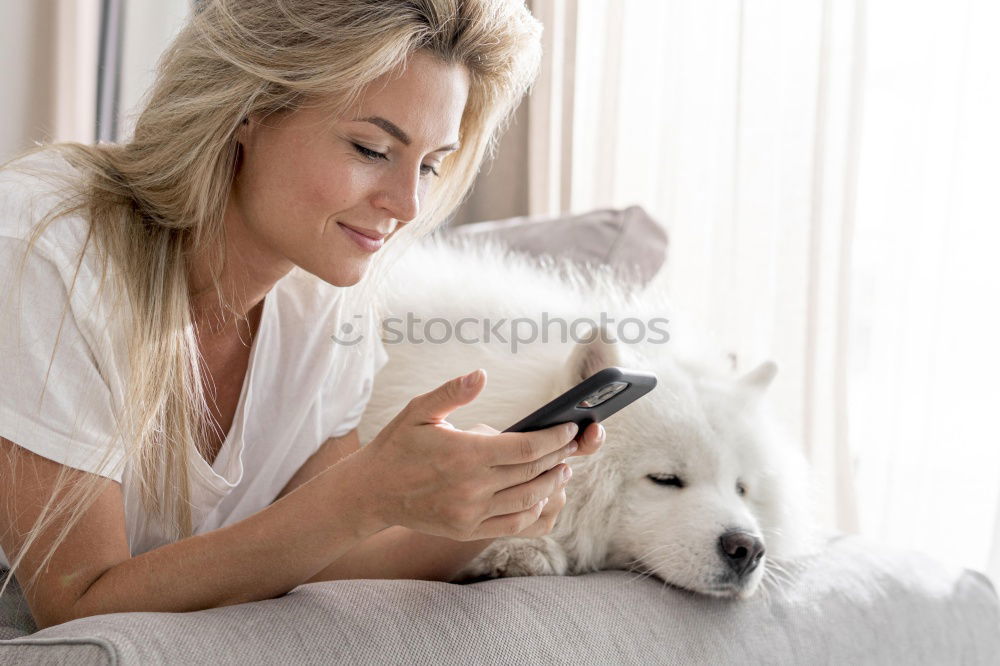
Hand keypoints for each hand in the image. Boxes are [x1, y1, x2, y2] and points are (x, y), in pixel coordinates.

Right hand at [354, 369, 586, 541]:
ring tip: (563, 468)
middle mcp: (471, 487)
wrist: (371, 492)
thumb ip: (452, 392)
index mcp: (465, 454)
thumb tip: (481, 375)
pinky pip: (513, 524)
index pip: (526, 448)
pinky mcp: (467, 530)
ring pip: (528, 499)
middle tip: (574, 444)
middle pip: (533, 473)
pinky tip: (541, 495)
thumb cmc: (397, 445)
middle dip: (559, 456)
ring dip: (552, 484)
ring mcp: (470, 513)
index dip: (554, 439)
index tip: (570, 428)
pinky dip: (534, 510)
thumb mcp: (419, 410)